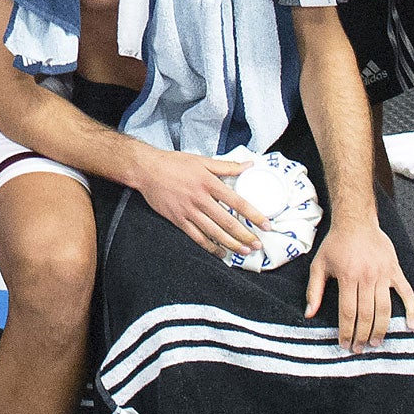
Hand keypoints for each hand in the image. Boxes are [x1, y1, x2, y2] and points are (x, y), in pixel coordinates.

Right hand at [133, 147, 258, 256]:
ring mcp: (189, 211)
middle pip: (227, 222)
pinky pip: (197, 237)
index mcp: (209, 183)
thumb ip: (227, 166)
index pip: (237, 202)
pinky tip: (220, 252)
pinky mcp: (178, 220)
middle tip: (258, 244)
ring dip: (231, 244)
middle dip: (245, 235)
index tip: (266, 224)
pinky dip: (210, 246)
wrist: (147, 170)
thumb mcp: (202, 161)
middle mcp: (200, 199)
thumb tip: (249, 165)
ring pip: (214, 232)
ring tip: (244, 251)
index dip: (253, 215)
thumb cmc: (175, 163)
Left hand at [305, 216, 413, 352]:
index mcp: (348, 277)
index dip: (347, 331)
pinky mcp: (395, 270)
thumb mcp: (319, 264)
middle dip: (362, 335)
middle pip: (366, 314)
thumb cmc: (336, 244)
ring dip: (381, 329)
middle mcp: (367, 277)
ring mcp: (383, 274)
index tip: (344, 344)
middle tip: (360, 349)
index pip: (348, 312)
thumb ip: (314, 290)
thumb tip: (309, 313)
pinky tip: (411, 326)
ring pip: (385, 308)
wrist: (356, 222)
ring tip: (376, 343)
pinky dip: (411, 309)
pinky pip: (407, 292)